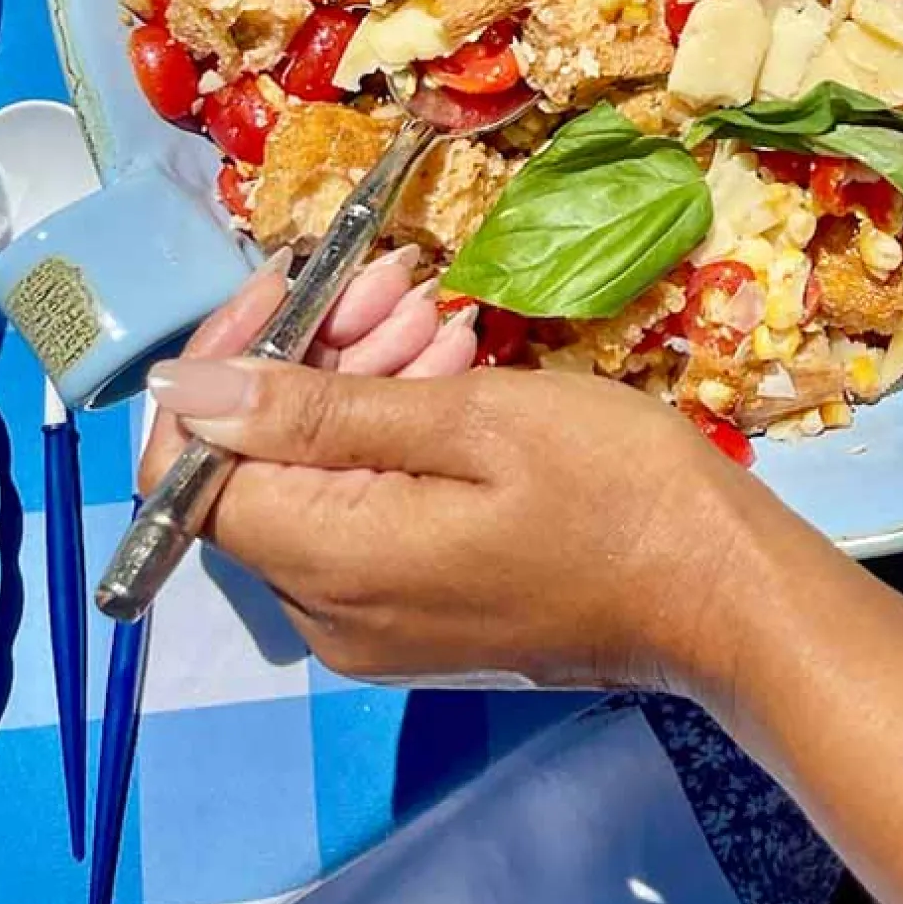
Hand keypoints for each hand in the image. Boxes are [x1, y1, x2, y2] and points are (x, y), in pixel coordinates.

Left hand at [138, 265, 759, 690]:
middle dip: (310, 358)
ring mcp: (376, 624)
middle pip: (261, 471)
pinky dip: (394, 435)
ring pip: (318, 482)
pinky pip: (366, 512)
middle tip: (392, 280)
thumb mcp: (470, 421)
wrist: (720, 591)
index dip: (221, 370)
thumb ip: (319, 411)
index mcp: (331, 566)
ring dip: (359, 383)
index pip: (195, 474)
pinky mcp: (420, 616)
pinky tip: (451, 368)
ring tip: (435, 311)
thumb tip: (182, 395)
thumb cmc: (611, 491)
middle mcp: (330, 615)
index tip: (288, 286)